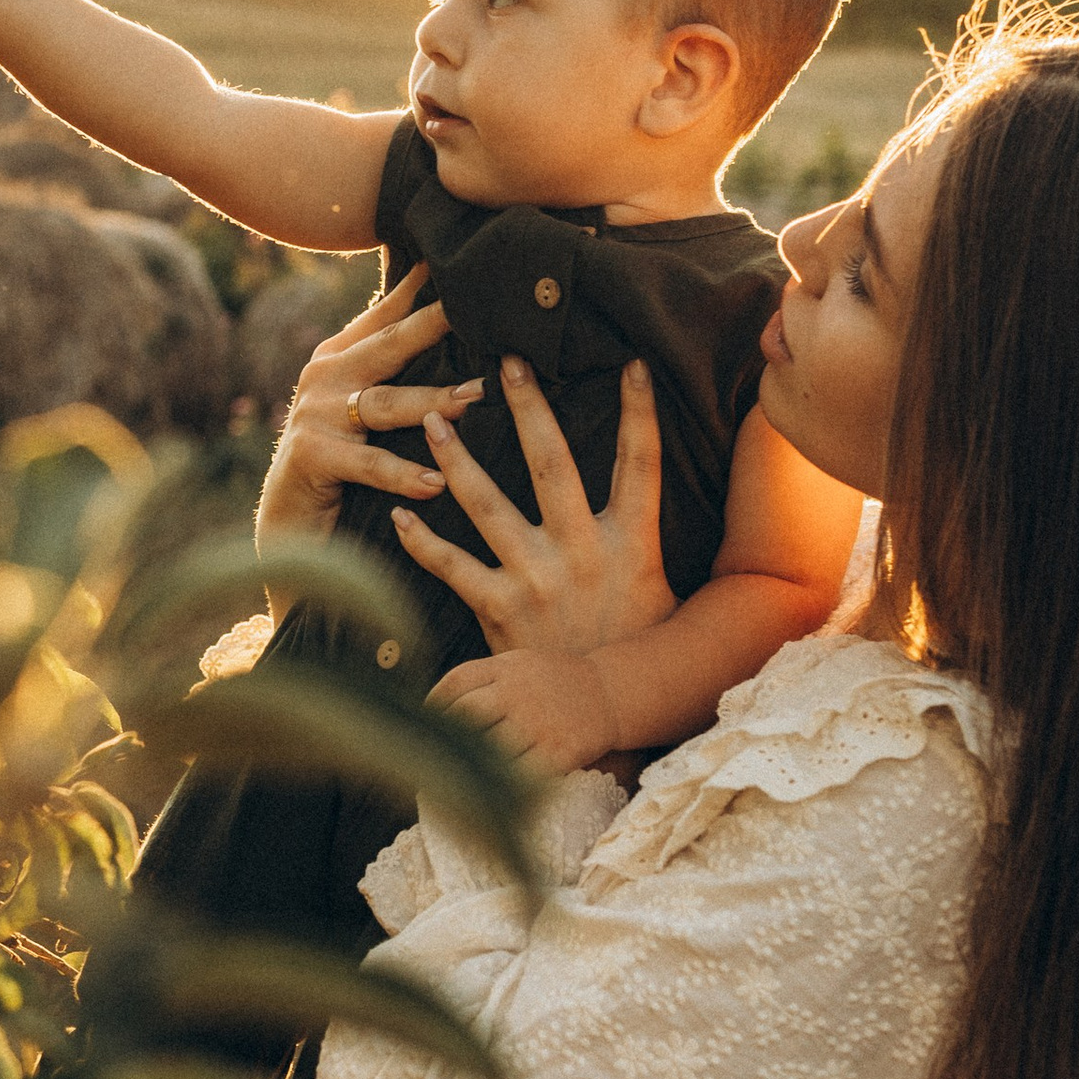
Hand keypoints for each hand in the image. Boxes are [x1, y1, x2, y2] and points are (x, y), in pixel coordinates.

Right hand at [256, 263, 485, 558]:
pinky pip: (369, 463)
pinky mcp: (311, 456)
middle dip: (436, 324)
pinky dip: (404, 474)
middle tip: (480, 310)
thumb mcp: (364, 410)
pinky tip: (436, 482)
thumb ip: (396, 374)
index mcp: (341, 356)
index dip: (420, 286)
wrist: (288, 522)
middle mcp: (325, 375)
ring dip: (434, 402)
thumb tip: (458, 338)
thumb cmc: (340, 464)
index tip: (459, 258)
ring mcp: (315, 413)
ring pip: (387, 403)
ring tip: (476, 399)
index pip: (387, 314)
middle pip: (391, 345)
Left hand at [393, 357, 675, 660]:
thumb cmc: (634, 648)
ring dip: (457, 458)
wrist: (603, 716)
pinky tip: (402, 513)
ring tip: (434, 418)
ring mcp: (538, 578)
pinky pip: (452, 566)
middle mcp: (583, 551)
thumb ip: (650, 542)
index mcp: (630, 543)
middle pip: (553, 463)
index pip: (641, 464)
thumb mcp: (661, 591)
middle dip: (529, 407)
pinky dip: (422, 540)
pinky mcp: (501, 609)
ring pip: (487, 503)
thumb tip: (676, 505)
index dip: (640, 412)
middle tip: (508, 361)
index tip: (632, 363)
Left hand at [430, 646, 625, 772]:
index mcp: (505, 668)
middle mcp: (517, 693)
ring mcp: (536, 724)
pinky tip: (488, 792)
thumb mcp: (518, 664)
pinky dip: (501, 784)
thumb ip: (482, 679)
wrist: (608, 693)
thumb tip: (433, 708)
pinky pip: (519, 774)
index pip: (455, 683)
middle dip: (443, 740)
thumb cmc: (554, 683)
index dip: (432, 706)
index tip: (422, 726)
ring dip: (466, 767)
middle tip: (426, 761)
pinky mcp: (556, 752)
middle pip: (465, 716)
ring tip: (447, 784)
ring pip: (487, 750)